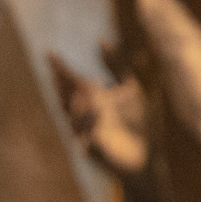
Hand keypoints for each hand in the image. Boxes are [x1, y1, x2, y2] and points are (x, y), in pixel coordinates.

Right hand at [53, 51, 149, 178]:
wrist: (150, 160)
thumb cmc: (141, 125)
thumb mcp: (132, 89)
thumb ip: (117, 66)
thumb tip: (101, 42)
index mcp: (92, 101)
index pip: (72, 83)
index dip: (60, 69)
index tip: (51, 53)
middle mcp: (84, 118)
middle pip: (65, 98)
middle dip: (61, 84)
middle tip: (58, 68)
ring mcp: (87, 135)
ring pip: (74, 118)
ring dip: (78, 102)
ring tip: (85, 88)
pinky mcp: (94, 153)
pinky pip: (87, 138)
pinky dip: (90, 123)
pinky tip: (97, 108)